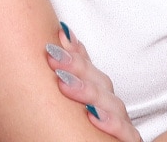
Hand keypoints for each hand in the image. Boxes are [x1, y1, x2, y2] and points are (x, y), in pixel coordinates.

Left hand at [46, 24, 141, 141]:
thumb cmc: (67, 135)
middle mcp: (109, 108)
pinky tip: (93, 116)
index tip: (57, 35)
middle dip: (76, 64)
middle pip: (99, 81)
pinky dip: (110, 124)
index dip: (75, 50)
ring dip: (88, 90)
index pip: (89, 68)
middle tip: (51, 54)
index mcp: (94, 96)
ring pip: (111, 103)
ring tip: (63, 82)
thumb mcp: (59, 114)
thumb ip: (56, 86)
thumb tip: (41, 51)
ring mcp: (120, 127)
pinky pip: (125, 135)